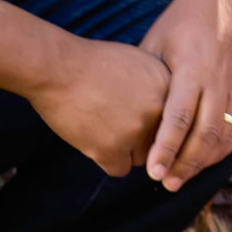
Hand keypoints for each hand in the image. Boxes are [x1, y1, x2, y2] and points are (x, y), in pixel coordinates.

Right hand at [28, 39, 172, 176]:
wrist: (57, 67)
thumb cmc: (93, 63)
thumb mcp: (138, 62)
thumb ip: (157, 88)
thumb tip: (167, 114)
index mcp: (168, 87)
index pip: (173, 121)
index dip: (154, 120)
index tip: (136, 114)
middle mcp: (158, 111)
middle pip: (159, 141)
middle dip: (141, 136)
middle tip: (116, 121)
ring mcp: (136, 131)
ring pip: (142, 158)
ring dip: (125, 150)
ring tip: (103, 128)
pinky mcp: (111, 150)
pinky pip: (119, 170)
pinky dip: (106, 160)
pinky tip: (94, 140)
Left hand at [139, 0, 231, 189]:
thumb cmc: (181, 21)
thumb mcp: (155, 42)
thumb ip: (146, 80)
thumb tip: (126, 117)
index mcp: (193, 66)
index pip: (180, 117)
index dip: (166, 148)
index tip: (152, 172)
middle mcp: (220, 79)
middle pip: (205, 134)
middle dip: (185, 164)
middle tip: (165, 183)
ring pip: (225, 136)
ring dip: (204, 162)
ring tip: (180, 178)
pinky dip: (223, 150)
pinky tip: (205, 162)